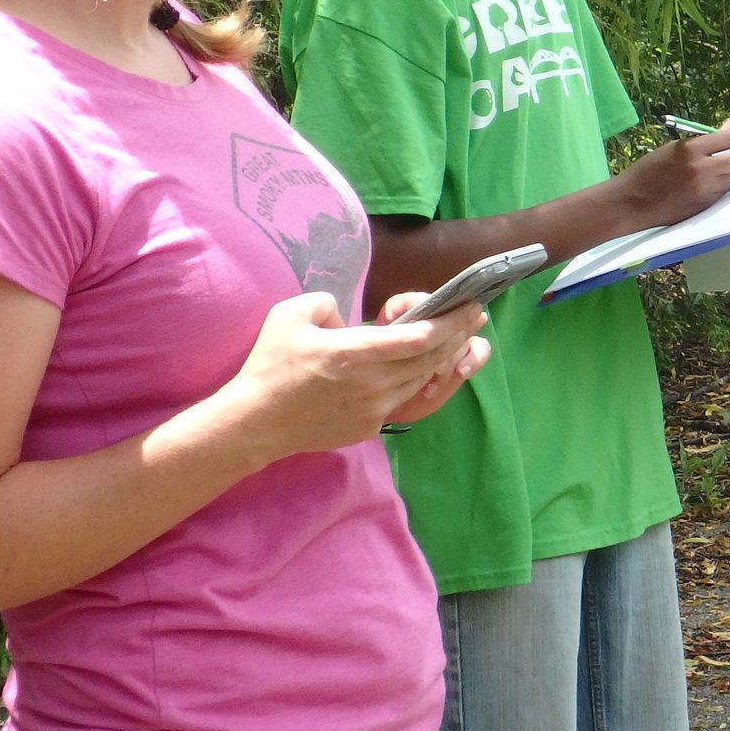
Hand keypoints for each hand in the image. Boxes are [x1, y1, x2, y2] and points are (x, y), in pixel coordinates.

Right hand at [211, 294, 487, 462]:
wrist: (254, 423)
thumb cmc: (270, 365)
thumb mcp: (291, 315)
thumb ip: (327, 303)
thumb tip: (350, 318)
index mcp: (354, 353)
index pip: (417, 338)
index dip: (449, 322)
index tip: (469, 307)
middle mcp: (372, 383)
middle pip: (430, 358)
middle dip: (457, 335)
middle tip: (475, 316)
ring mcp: (374, 409)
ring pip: (421, 380)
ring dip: (443, 359)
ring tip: (458, 338)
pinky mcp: (370, 427)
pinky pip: (403, 400)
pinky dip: (418, 381)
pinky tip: (425, 367)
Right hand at [614, 121, 729, 228]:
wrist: (632, 202)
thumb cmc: (649, 170)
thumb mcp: (674, 148)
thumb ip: (703, 140)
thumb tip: (729, 127)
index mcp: (689, 149)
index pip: (728, 139)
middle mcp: (701, 169)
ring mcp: (704, 190)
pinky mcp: (704, 205)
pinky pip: (724, 191)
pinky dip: (727, 182)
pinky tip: (723, 177)